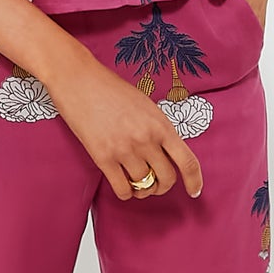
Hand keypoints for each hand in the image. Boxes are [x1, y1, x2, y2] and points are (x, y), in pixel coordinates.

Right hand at [43, 44, 203, 201]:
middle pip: (167, 179)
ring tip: (135, 183)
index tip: (194, 191)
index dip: (194, 181)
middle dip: (163, 186)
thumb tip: (165, 153)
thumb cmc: (110, 88)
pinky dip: (125, 192)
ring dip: (142, 190)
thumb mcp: (146, 105)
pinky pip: (122, 190)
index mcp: (161, 124)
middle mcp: (146, 139)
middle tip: (156, 185)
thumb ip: (158, 129)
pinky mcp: (103, 158)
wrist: (79, 80)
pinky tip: (122, 184)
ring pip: (144, 186)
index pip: (187, 161)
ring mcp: (125, 150)